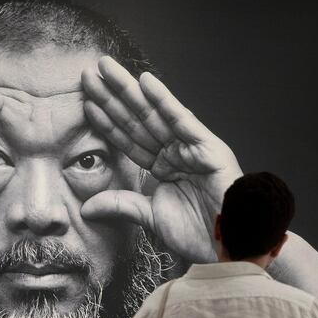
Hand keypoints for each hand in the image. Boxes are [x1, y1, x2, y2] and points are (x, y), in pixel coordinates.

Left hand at [80, 57, 242, 263]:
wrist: (231, 248)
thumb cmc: (200, 234)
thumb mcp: (150, 217)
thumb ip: (120, 205)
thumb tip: (86, 208)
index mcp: (163, 166)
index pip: (128, 139)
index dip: (107, 121)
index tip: (85, 102)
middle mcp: (175, 151)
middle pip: (136, 120)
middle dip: (112, 97)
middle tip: (88, 73)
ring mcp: (191, 147)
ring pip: (154, 114)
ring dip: (129, 90)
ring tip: (106, 68)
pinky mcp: (207, 147)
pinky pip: (182, 119)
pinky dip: (164, 100)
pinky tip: (145, 82)